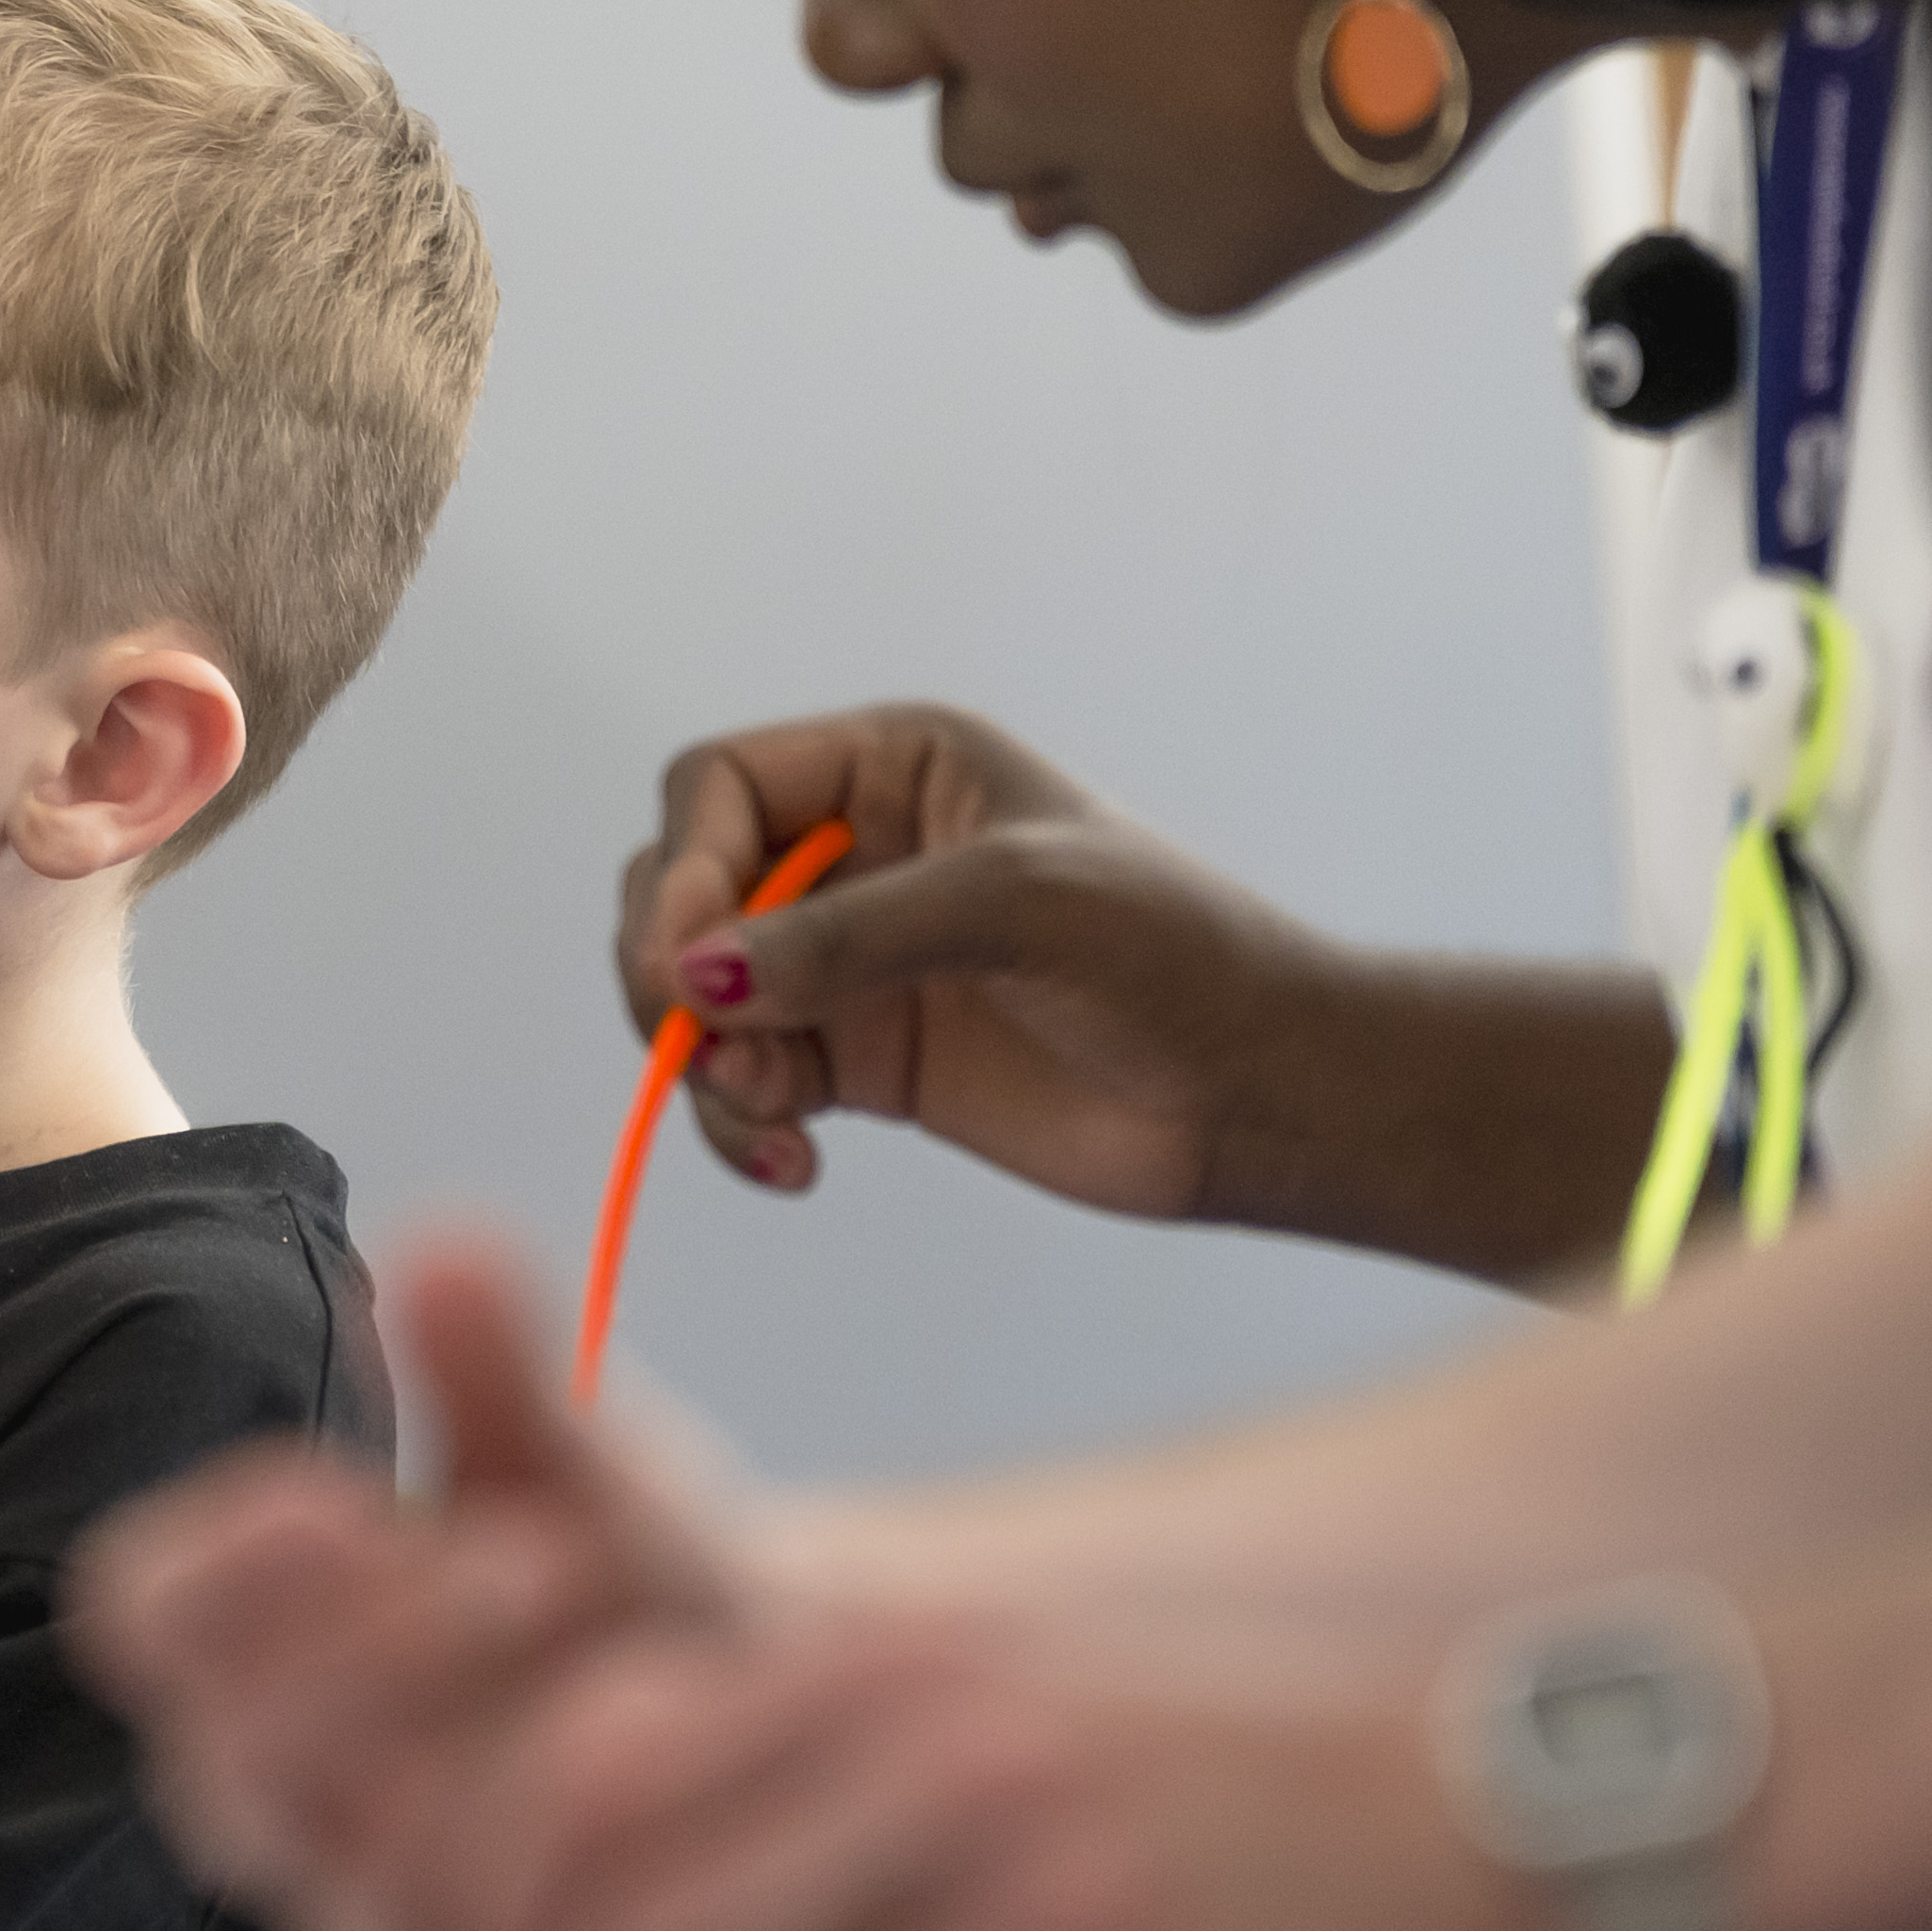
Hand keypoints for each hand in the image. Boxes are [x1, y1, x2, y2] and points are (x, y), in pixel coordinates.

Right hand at [66, 1235, 737, 1930]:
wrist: (788, 1746)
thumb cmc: (633, 1591)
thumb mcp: (584, 1466)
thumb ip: (505, 1372)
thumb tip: (443, 1246)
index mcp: (255, 1660)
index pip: (143, 1619)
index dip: (223, 1563)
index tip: (348, 1487)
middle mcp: (288, 1814)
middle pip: (236, 1754)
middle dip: (383, 1646)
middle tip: (545, 1553)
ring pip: (362, 1882)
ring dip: (499, 1759)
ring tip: (644, 1657)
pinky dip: (597, 1895)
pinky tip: (688, 1784)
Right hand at [620, 704, 1323, 1219]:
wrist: (1261, 1094)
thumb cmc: (1169, 955)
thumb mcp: (1010, 909)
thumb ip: (845, 937)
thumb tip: (691, 976)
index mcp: (892, 766)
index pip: (720, 786)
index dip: (685, 866)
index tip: (688, 962)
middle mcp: (855, 852)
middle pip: (684, 889)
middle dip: (671, 971)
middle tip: (709, 1049)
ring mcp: (853, 961)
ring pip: (699, 995)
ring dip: (704, 1060)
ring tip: (772, 1116)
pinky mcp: (864, 1061)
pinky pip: (748, 1079)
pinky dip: (740, 1121)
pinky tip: (794, 1165)